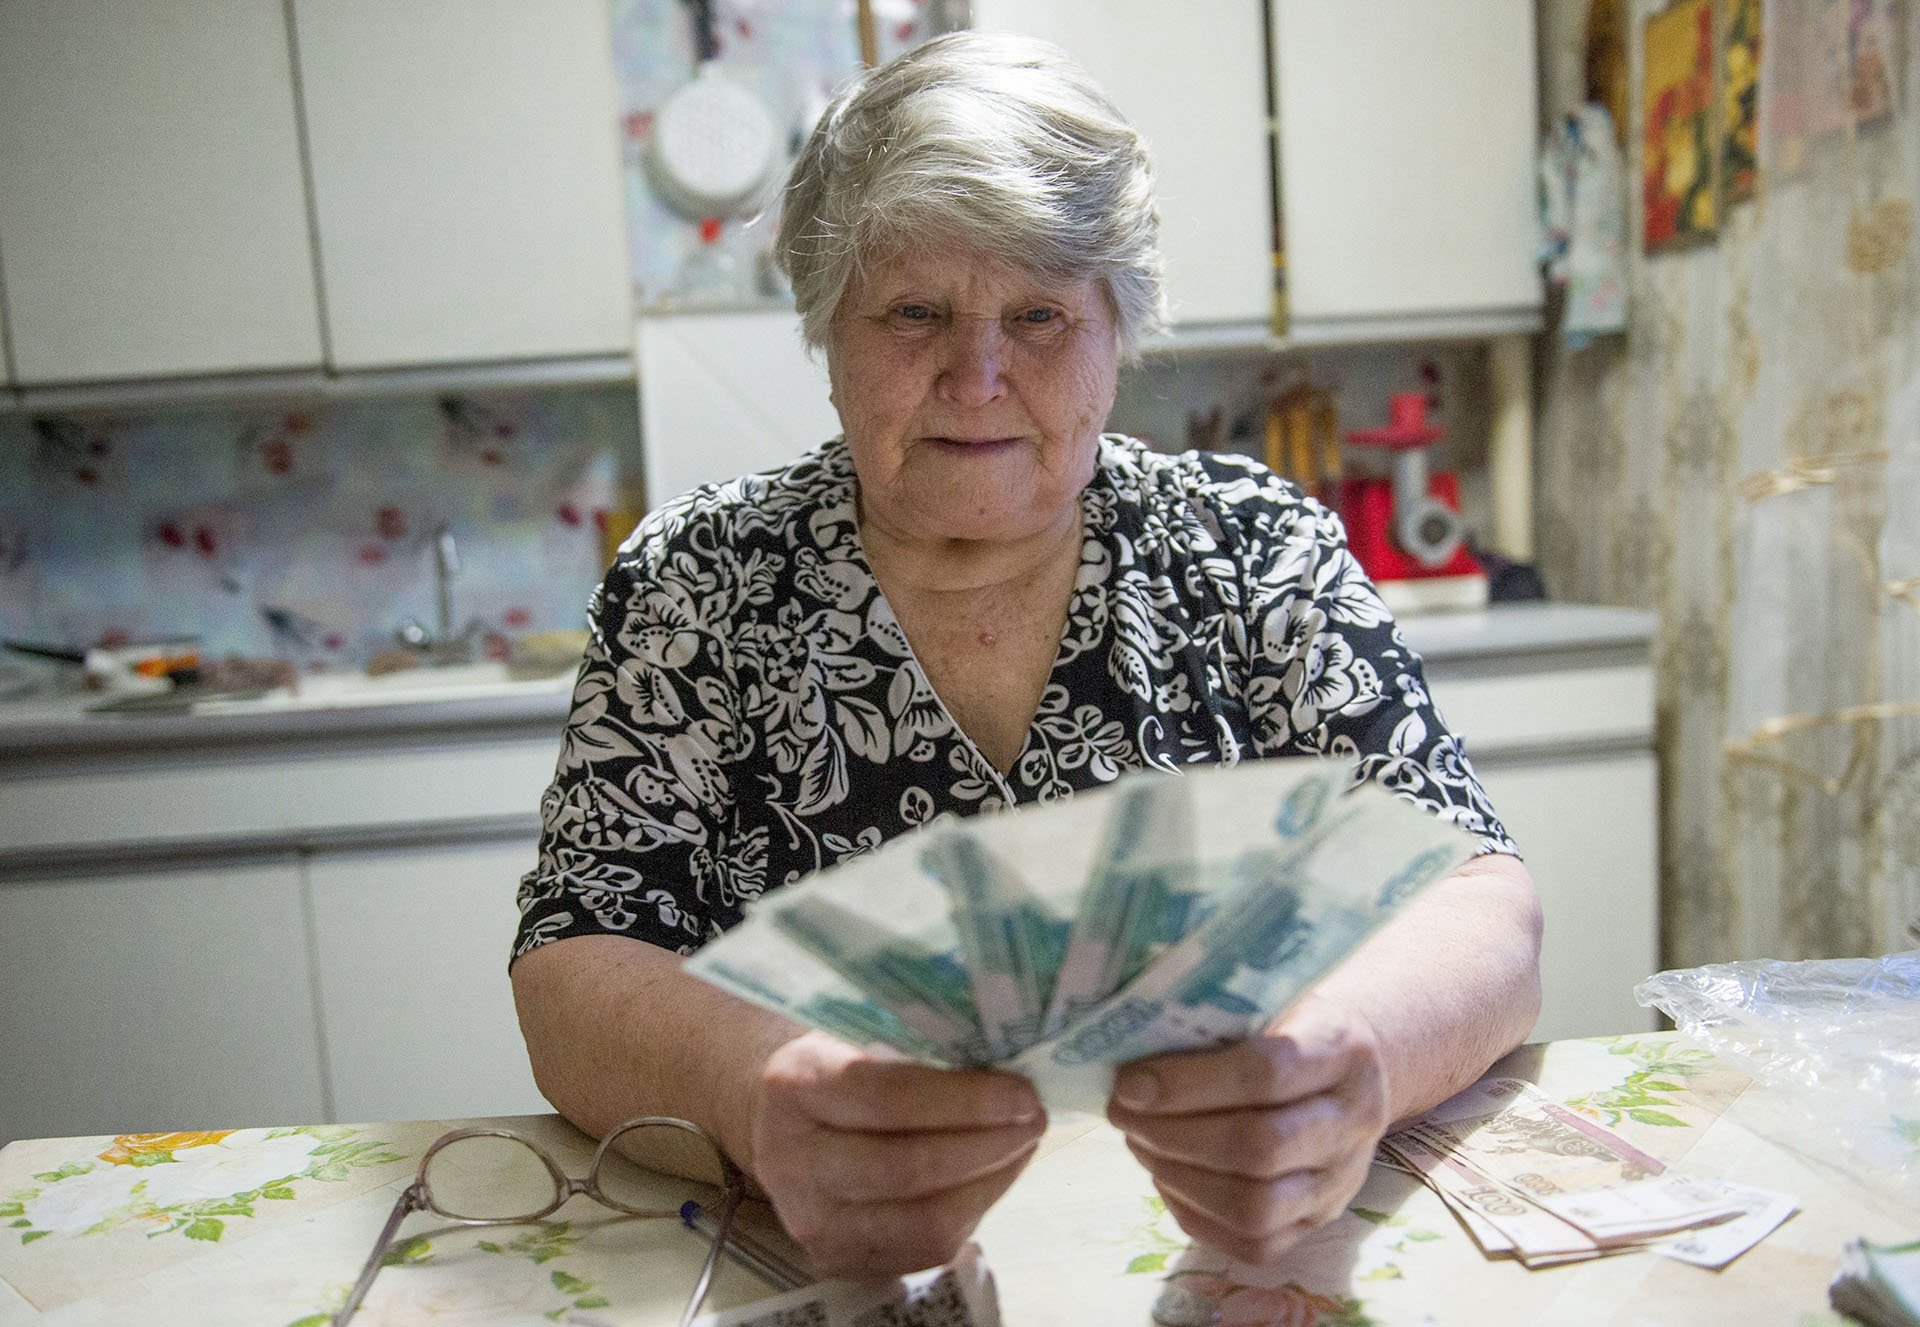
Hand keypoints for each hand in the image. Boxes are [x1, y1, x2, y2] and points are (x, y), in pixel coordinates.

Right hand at [748, 1031, 1044, 1277]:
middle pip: (906, 1167)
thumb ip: (919, 1040)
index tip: (1020, 1091)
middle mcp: (789, 1160)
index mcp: (793, 1086)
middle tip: (1034, 1117)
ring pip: (924, 1219)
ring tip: (1021, 1144)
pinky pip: (925, 1247)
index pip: (886, 1097)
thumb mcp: (861, 1031)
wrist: (784, 1122)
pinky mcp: (837, 1258)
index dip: (963, 1099)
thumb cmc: (838, 1062)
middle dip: (987, 1144)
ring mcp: (810, 1219)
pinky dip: (974, 1208)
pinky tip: (993, 1173)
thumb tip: (1005, 1051)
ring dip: (990, 1180)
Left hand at [1105, 993, 1389, 1265]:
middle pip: (1258, 1148)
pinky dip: (1194, 1213)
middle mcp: (1353, 1121)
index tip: (1130, 1082)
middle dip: (1172, 1135)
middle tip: (1123, 1113)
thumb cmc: (1290, 1022)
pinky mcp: (1319, 1222)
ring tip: (1138, 1140)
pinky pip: (1253, 1243)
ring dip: (1177, 1177)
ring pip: (1254, 1206)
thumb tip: (1129, 1045)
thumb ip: (1215, 1016)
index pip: (1267, 1074)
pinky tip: (1166, 1174)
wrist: (1354, 1068)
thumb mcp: (1269, 996)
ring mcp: (1341, 1181)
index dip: (1188, 1084)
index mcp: (1343, 1050)